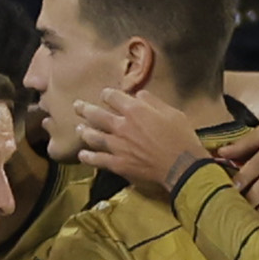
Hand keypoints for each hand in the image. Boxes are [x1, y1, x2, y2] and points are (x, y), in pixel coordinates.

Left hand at [73, 86, 214, 196]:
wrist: (181, 166)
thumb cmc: (181, 137)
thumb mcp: (171, 112)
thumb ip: (152, 102)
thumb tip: (139, 95)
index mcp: (134, 110)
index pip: (112, 96)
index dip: (107, 94)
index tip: (105, 95)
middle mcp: (121, 125)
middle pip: (96, 114)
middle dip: (84, 109)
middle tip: (77, 106)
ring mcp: (117, 146)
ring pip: (93, 136)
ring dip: (83, 131)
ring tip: (78, 128)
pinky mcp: (118, 164)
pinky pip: (98, 160)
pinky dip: (88, 157)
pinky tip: (82, 155)